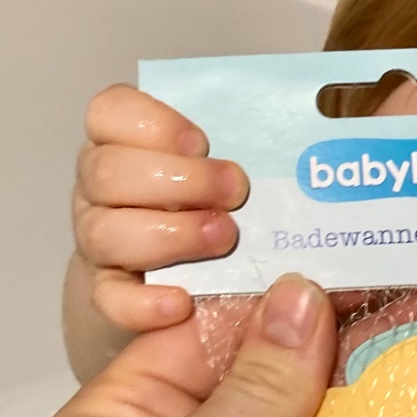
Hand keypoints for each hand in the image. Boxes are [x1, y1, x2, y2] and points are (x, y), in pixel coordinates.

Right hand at [71, 84, 248, 334]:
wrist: (196, 285)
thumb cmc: (221, 208)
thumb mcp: (231, 169)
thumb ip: (251, 148)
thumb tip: (314, 130)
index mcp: (125, 145)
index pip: (109, 112)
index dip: (152, 123)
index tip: (202, 142)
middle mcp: (103, 190)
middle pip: (106, 172)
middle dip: (178, 180)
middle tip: (235, 193)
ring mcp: (102, 243)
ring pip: (104, 232)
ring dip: (169, 234)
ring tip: (223, 239)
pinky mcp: (109, 295)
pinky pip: (110, 299)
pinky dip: (143, 302)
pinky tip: (182, 303)